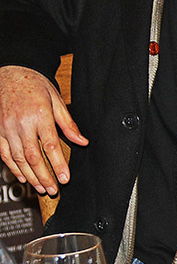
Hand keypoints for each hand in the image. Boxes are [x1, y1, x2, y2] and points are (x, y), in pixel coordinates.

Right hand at [0, 65, 87, 194]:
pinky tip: (22, 177)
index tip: (65, 178)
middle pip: (34, 157)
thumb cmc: (34, 85)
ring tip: (41, 188)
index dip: (58, 165)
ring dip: (30, 176)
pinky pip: (4, 154)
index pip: (51, 146)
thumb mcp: (56, 99)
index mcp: (39, 115)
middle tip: (53, 189)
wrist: (9, 74)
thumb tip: (82, 141)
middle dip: (44, 176)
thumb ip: (68, 123)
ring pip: (18, 159)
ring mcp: (6, 128)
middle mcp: (21, 123)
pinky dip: (13, 167)